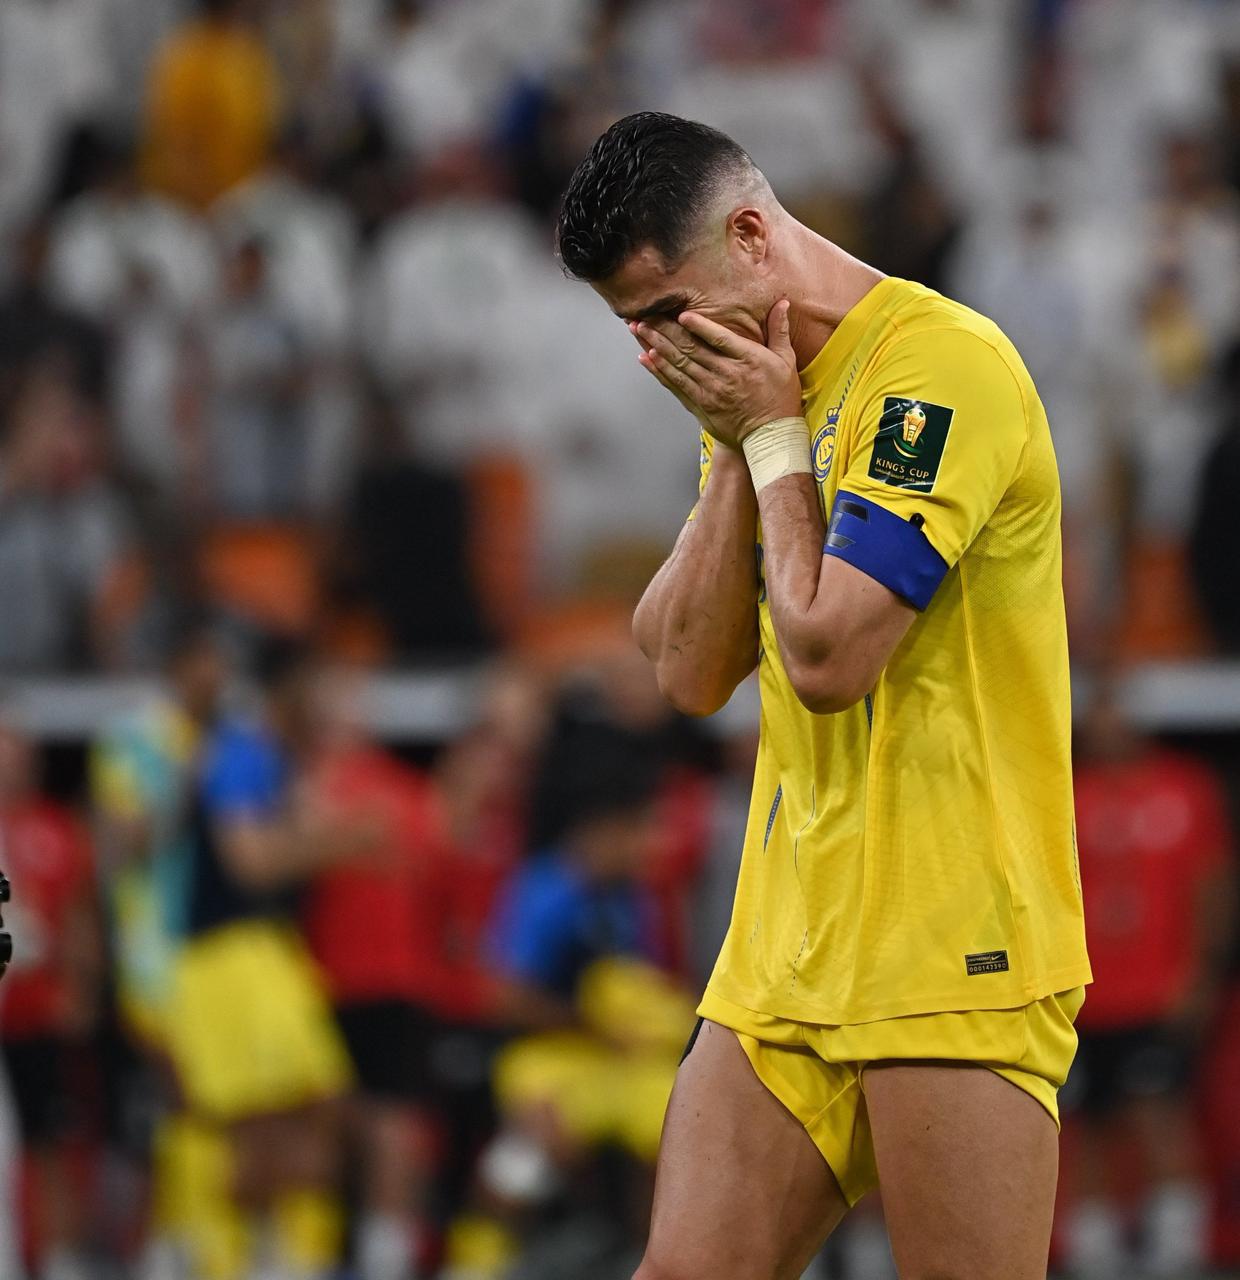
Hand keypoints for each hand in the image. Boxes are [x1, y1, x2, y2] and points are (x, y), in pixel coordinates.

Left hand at [632, 300, 801, 449]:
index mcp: (748, 360)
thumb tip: (782, 303)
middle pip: (691, 349)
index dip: (699, 326)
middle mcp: (727, 375)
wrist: (770, 437)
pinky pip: (676, 385)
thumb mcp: (785, 361)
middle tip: (646, 314)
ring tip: (639, 329)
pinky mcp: (701, 405)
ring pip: (679, 365)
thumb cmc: (780, 397)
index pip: (719, 339)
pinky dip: (660, 371)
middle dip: (665, 330)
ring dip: (656, 345)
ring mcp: (711, 392)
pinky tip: (646, 357)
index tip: (681, 314)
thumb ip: (779, 331)